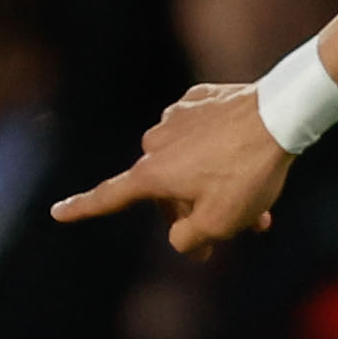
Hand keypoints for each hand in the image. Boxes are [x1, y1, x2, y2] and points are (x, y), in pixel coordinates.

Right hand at [58, 84, 300, 254]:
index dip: (82, 209)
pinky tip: (251, 159)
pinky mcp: (201, 99)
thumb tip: (180, 235)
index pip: (109, 197)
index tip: (56, 212)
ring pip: (191, 163)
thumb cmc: (247, 174)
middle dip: (197, 214)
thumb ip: (189, 239)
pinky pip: (206, 134)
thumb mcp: (219, 224)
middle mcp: (155, 141)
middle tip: (236, 234)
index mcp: (151, 174)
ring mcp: (177, 116)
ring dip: (217, 186)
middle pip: (167, 189)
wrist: (281, 114)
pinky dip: (223, 152)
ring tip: (260, 207)